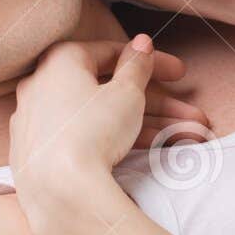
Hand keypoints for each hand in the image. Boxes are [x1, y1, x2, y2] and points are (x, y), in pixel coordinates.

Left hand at [9, 36, 206, 219]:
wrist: (58, 191)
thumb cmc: (91, 131)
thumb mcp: (126, 93)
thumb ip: (137, 66)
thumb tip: (141, 43)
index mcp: (60, 61)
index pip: (111, 53)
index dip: (152, 63)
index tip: (180, 74)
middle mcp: (44, 87)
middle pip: (112, 91)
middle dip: (161, 105)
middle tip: (193, 116)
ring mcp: (42, 123)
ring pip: (105, 117)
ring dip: (151, 125)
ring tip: (190, 139)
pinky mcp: (44, 154)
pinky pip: (89, 138)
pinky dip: (121, 139)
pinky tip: (156, 149)